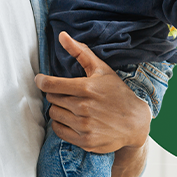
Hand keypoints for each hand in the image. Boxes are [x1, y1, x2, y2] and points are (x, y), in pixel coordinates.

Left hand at [34, 32, 150, 154]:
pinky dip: (61, 124)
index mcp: (86, 88)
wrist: (135, 122)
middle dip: (56, 95)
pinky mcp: (85, 140)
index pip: (50, 85)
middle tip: (66, 94)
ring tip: (70, 107)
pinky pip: (59, 131)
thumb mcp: (102, 70)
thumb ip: (80, 51)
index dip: (42, 81)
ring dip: (58, 110)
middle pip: (52, 99)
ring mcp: (84, 125)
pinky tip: (71, 119)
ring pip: (54, 115)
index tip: (41, 80)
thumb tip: (62, 35)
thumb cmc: (117, 93)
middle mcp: (83, 107)